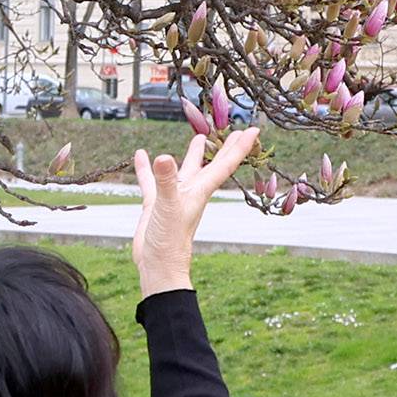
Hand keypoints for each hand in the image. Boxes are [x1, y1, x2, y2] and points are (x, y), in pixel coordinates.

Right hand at [132, 120, 259, 298]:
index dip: (239, 147)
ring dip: (193, 154)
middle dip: (224, 148)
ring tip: (199, 137)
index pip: (224, 164)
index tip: (254, 129)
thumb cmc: (169, 241)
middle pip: (212, 164)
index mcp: (200, 191)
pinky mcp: (156, 204)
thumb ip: (165, 182)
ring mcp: (174, 198)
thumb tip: (164, 157)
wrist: (157, 266)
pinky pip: (152, 181)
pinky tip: (142, 154)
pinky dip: (148, 168)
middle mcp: (191, 192)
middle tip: (236, 131)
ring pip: (185, 170)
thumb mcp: (167, 207)